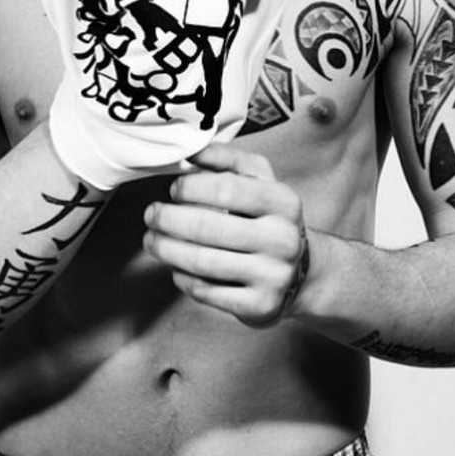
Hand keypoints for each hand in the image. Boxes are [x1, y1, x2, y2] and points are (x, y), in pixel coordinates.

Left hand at [143, 143, 309, 326]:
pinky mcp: (260, 305)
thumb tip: (191, 150)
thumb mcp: (260, 181)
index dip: (190, 188)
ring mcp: (273, 275)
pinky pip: (207, 291)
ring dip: (166, 249)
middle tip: (150, 215)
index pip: (226, 188)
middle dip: (167, 219)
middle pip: (208, 227)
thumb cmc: (269, 217)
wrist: (303, 271)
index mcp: (283, 201)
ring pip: (202, 262)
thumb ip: (227, 159)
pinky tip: (176, 267)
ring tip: (151, 240)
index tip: (173, 189)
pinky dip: (182, 278)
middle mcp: (282, 239)